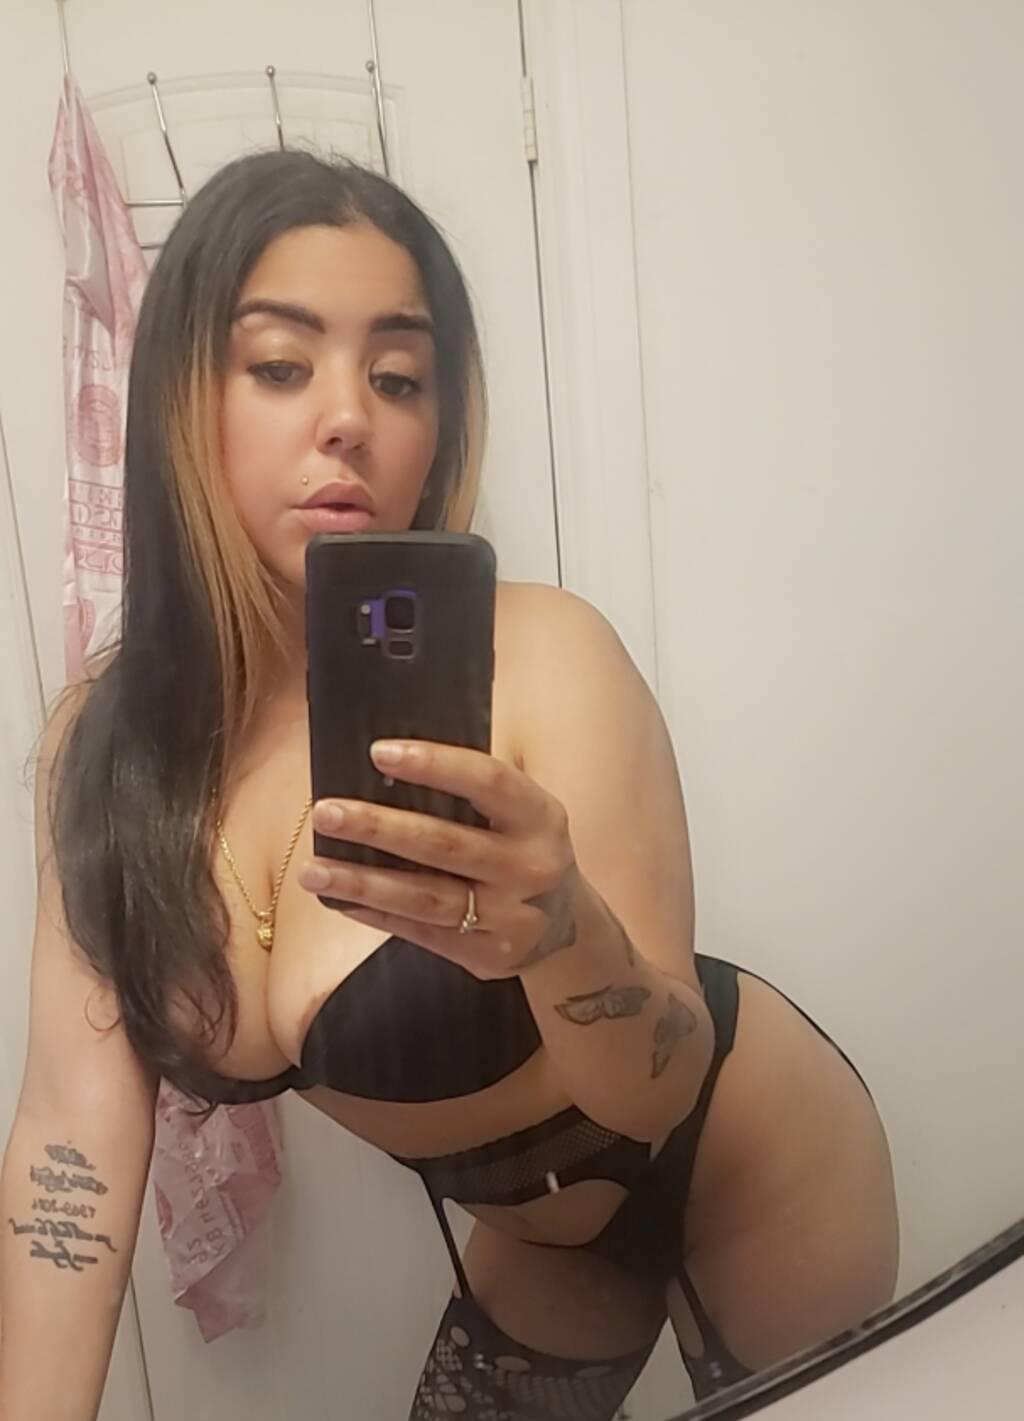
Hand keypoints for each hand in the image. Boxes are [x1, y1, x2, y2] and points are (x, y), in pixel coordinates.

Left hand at [298, 740, 583, 977]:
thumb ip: (474, 794)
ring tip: (313, 870)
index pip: (487, 782)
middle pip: (444, 844)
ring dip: (363, 883)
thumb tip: (385, 767)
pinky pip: (420, 933)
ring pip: (425, 898)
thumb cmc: (523, 848)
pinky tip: (338, 899)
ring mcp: (509, 917)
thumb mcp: (523, 814)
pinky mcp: (487, 955)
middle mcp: (529, 867)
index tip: (379, 752)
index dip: (434, 764)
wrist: (566, 929)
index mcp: (540, 817)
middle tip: (325, 812)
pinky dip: (375, 914)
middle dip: (378, 827)